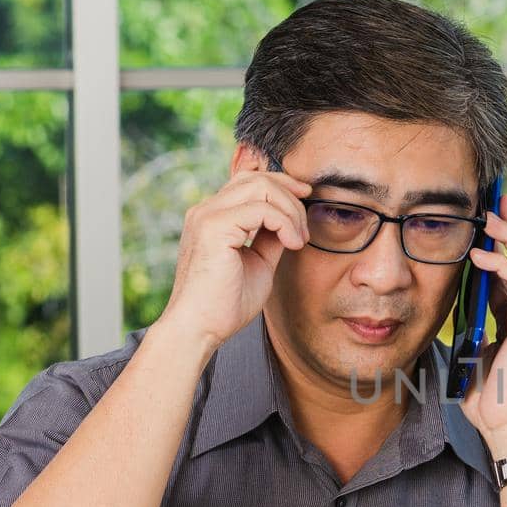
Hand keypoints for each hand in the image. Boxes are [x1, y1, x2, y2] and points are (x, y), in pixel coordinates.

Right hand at [154, 169, 312, 351]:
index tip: (306, 197)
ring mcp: (207, 215)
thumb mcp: (259, 262)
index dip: (282, 184)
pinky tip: (292, 243)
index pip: (249, 180)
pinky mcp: (214, 227)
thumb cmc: (225, 304)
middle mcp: (206, 210)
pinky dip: (284, 222)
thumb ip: (271, 237)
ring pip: (261, 186)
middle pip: (257, 177)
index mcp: (213, 216)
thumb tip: (291, 220)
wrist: (200, 329)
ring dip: (290, 210)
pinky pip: (261, 208)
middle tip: (304, 229)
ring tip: (298, 239)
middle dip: (290, 195)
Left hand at [458, 193, 506, 455]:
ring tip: (490, 216)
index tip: (485, 221)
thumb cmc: (486, 399)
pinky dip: (502, 263)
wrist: (505, 426)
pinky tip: (480, 253)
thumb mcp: (467, 353)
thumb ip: (463, 330)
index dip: (501, 244)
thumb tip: (440, 312)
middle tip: (497, 201)